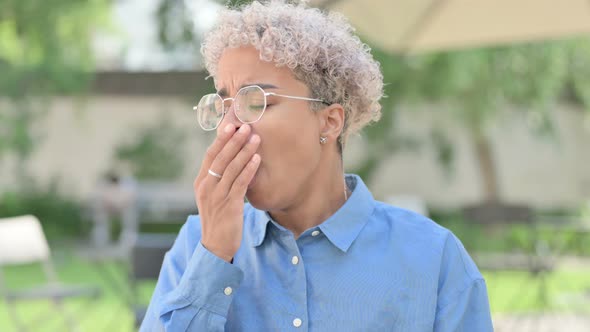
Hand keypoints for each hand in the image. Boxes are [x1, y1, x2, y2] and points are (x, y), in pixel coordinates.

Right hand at [193, 123, 260, 261]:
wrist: (216, 246)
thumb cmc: (218, 218)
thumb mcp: (213, 195)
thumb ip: (219, 178)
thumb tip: (231, 157)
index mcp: (201, 182)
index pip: (210, 155)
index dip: (221, 139)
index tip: (231, 125)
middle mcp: (206, 187)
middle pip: (221, 158)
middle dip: (234, 141)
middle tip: (246, 126)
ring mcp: (216, 196)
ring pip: (232, 169)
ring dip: (245, 152)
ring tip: (256, 139)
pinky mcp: (229, 206)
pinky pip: (240, 183)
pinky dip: (249, 170)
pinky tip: (257, 160)